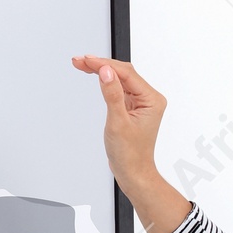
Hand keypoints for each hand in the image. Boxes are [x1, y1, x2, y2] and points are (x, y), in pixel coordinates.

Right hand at [71, 55, 187, 232]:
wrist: (133, 173)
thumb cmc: (130, 155)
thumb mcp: (118, 122)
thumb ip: (112, 94)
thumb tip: (106, 72)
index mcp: (152, 100)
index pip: (126, 74)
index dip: (105, 64)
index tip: (87, 60)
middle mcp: (150, 99)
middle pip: (123, 73)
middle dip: (101, 65)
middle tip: (79, 60)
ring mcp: (142, 102)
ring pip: (120, 78)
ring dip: (101, 71)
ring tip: (81, 64)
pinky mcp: (133, 107)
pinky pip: (119, 88)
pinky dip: (105, 81)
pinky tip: (94, 75)